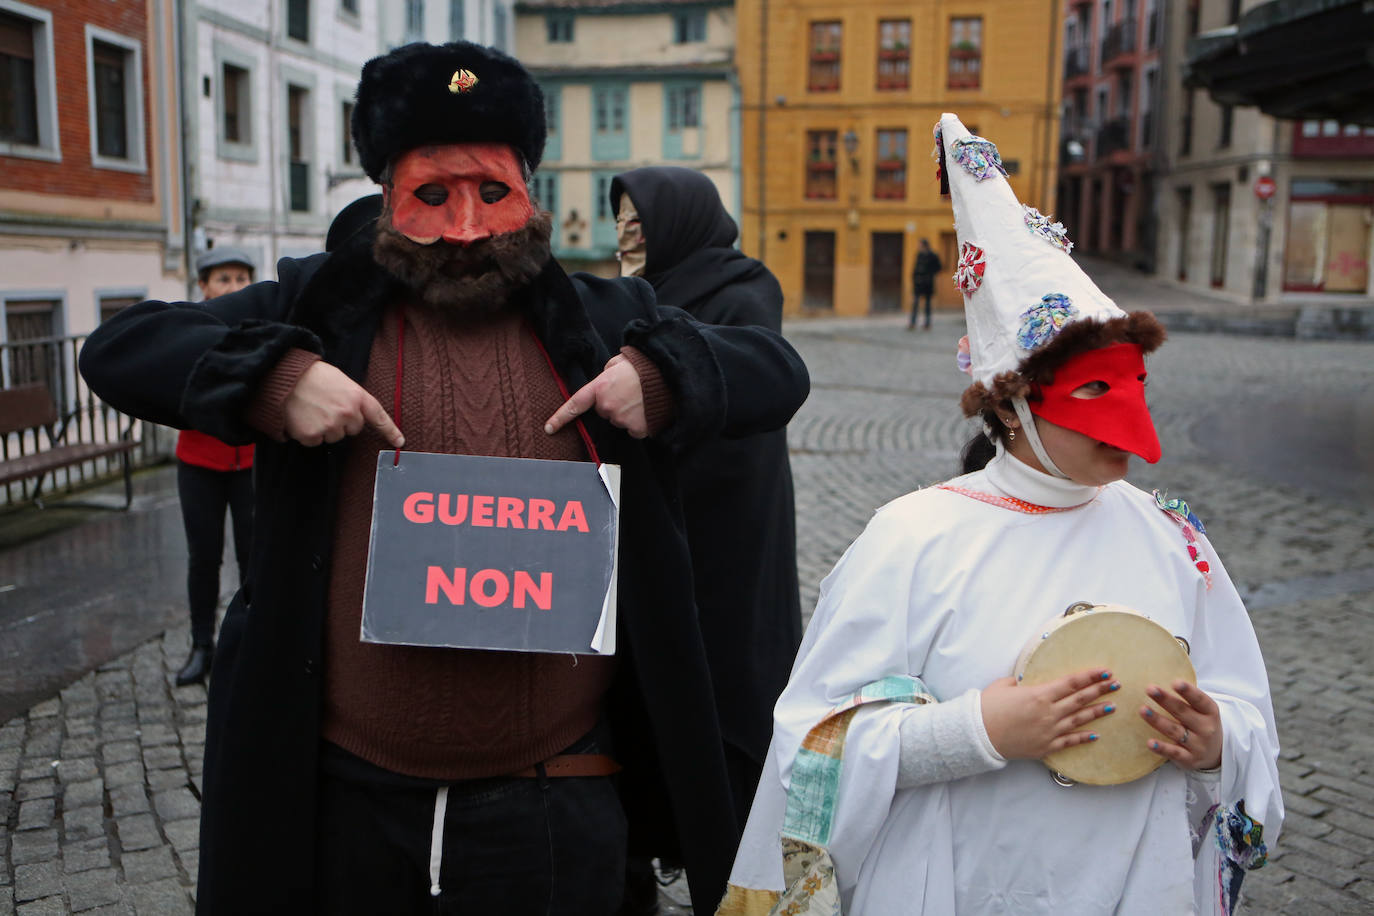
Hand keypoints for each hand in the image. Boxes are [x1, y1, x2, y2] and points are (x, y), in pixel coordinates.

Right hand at [282, 361, 403, 447]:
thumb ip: (352, 398)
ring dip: (325, 428)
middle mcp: (347, 413)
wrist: (284, 379)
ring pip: (334, 437)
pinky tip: (303, 417)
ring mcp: (330, 426)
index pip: (378, 416)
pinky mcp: (313, 436)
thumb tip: (356, 416)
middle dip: (342, 421)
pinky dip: (309, 433)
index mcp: (357, 397)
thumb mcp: (340, 380)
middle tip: (326, 405)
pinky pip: (316, 441)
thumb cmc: (312, 376)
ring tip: (312, 409)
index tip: (400, 441)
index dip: (390, 430)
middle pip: (353, 429)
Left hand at [544, 354, 646, 438]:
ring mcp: (621, 419)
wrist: (667, 376)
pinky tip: (646, 410)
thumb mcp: (617, 362)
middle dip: (613, 404)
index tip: (549, 429)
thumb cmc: (642, 367)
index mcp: (600, 388)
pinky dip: (639, 423)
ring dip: (627, 413)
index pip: (575, 404)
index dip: (560, 417)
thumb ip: (606, 373)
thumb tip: (605, 380)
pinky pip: (633, 430)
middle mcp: (607, 406)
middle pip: (604, 412)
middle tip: (629, 392)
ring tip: (640, 399)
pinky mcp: (635, 429)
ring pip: (619, 421)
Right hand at [981, 668, 1119, 760]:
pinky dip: (1082, 738)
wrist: (979, 735)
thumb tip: (1023, 683)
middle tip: (1117, 684)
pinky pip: (1069, 741)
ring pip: (1079, 719)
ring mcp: (1049, 731)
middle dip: (1100, 690)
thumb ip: (1017, 683)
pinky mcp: (1046, 746)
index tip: (1105, 671)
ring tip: (1112, 706)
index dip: (1090, 677)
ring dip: (1097, 712)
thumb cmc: (988, 708)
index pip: (1071, 683)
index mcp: (1039, 694)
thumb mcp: (1002, 686)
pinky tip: (1095, 735)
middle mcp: (1049, 712)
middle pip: (1080, 699)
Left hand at [1141, 680, 1223, 770]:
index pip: (1200, 700)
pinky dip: (1162, 748)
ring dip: (1158, 720)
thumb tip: (1159, 681)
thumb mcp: (1202, 711)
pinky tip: (1149, 742)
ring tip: (1143, 710)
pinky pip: (1174, 753)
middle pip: (1183, 712)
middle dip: (1166, 700)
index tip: (1175, 682)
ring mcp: (1198, 745)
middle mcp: (1206, 728)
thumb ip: (1187, 699)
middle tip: (1150, 689)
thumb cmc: (1201, 724)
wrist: (1216, 754)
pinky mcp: (1189, 759)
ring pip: (1175, 731)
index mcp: (1210, 712)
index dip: (1188, 691)